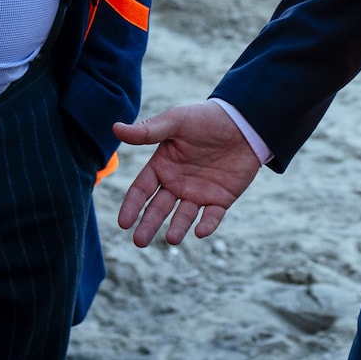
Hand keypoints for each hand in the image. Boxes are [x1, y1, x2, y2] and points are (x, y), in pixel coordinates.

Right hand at [113, 101, 262, 247]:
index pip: (141, 190)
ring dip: (177, 228)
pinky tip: (200, 231)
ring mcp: (198, 193)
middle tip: (139, 241)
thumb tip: (115, 128)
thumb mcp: (176, 121)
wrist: (245, 122)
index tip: (124, 222)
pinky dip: (207, 225)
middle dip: (148, 225)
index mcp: (162, 166)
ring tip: (172, 238)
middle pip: (158, 209)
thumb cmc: (207, 118)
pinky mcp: (220, 199)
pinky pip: (212, 216)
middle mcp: (177, 184)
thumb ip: (149, 131)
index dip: (132, 206)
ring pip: (183, 216)